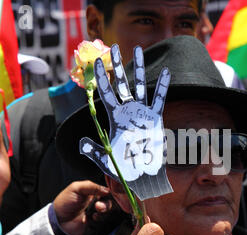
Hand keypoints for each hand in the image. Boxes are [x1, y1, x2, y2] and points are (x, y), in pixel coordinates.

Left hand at [53, 180, 113, 234]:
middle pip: (111, 201)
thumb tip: (107, 190)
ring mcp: (97, 213)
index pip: (107, 191)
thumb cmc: (65, 203)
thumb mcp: (75, 188)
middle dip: (107, 203)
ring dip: (104, 210)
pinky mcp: (97, 224)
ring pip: (109, 211)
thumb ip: (91, 186)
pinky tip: (92, 218)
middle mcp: (97, 202)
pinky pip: (105, 221)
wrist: (58, 222)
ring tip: (95, 211)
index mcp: (93, 192)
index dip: (111, 192)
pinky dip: (100, 219)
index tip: (108, 194)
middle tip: (98, 206)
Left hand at [82, 44, 170, 183]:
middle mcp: (128, 112)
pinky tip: (166, 71)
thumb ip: (93, 151)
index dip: (100, 78)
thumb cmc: (124, 168)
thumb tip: (81, 144)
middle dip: (117, 65)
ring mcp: (142, 114)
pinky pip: (159, 100)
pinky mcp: (155, 119)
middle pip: (121, 84)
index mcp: (114, 118)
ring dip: (138, 68)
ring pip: (140, 86)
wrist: (143, 175)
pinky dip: (162, 86)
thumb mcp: (105, 159)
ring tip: (138, 50)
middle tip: (114, 48)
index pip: (105, 94)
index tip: (95, 62)